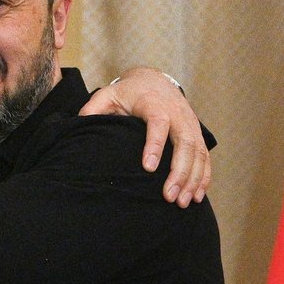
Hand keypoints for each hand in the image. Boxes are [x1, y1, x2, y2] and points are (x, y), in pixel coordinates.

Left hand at [80, 67, 209, 205]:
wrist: (155, 80)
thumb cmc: (128, 93)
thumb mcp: (108, 95)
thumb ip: (93, 109)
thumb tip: (78, 125)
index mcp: (154, 104)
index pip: (158, 124)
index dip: (154, 145)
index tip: (148, 168)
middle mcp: (176, 113)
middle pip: (184, 142)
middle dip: (179, 171)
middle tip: (169, 197)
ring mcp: (190, 123)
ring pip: (198, 152)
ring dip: (192, 179)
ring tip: (182, 203)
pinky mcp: (197, 133)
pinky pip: (205, 156)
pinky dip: (203, 176)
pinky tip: (197, 196)